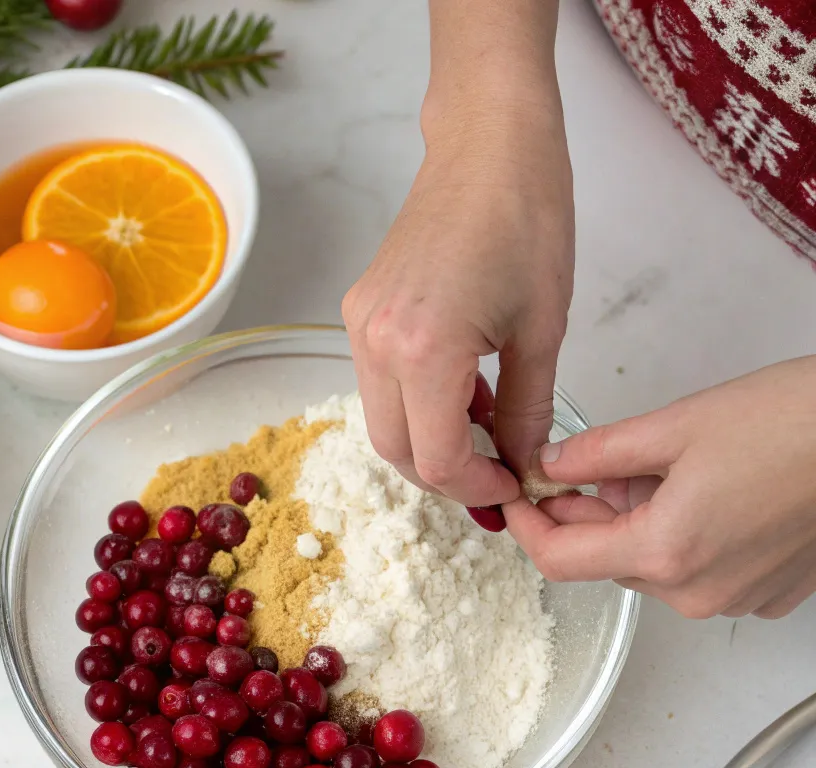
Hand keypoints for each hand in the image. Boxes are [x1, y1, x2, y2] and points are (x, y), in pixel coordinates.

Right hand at [342, 61, 573, 507]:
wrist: (486, 144)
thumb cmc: (529, 220)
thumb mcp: (542, 330)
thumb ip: (527, 412)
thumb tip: (522, 464)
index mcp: (424, 351)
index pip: (435, 460)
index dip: (477, 488)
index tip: (513, 483)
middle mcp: (375, 344)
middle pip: (397, 451)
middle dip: (448, 474)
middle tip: (497, 467)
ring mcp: (359, 326)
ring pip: (383, 421)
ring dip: (429, 440)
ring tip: (484, 422)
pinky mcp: (358, 311)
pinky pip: (378, 383)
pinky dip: (415, 403)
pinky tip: (459, 386)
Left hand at [506, 358, 815, 618]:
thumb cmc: (795, 423)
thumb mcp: (675, 426)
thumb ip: (597, 453)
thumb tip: (550, 466)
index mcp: (666, 552)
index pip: (559, 560)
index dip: (525, 526)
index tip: (515, 496)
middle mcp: (698, 593)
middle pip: (605, 561)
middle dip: (584, 514)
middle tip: (585, 464)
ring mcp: (737, 599)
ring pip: (650, 564)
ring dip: (633, 521)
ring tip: (658, 466)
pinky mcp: (767, 592)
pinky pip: (696, 569)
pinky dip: (678, 534)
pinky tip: (701, 489)